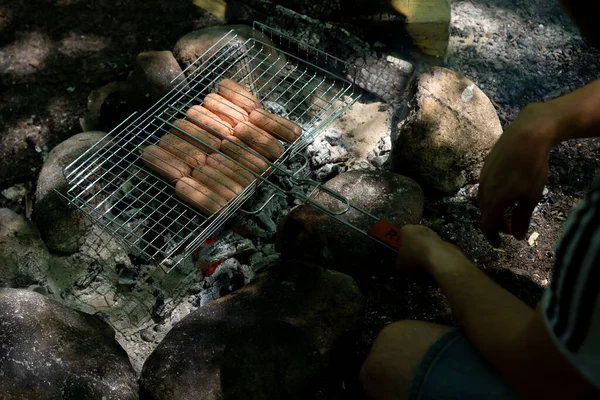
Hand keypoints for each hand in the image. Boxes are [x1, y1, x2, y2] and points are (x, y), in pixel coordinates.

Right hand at [396, 225, 464, 272]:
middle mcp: (419, 227)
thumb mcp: (400, 264)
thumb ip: (400, 263)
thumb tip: (401, 266)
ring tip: (423, 263)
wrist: (437, 257)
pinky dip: (434, 254)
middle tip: (411, 258)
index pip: (401, 235)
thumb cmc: (414, 257)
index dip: (400, 245)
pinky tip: (432, 263)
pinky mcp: (444, 240)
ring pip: (426, 241)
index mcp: (406, 229)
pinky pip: (435, 248)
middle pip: (414, 237)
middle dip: (413, 246)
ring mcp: (433, 233)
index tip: (401, 254)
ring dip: (424, 250)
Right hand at [479, 102, 558, 243]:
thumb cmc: (531, 169)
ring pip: (483, 200)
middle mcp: (482, 192)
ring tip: (509, 209)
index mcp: (493, 202)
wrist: (525, 136)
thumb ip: (522, 218)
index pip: (487, 226)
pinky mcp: (485, 167)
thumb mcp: (531, 197)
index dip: (492, 237)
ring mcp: (482, 178)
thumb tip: (517, 237)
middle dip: (496, 223)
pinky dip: (493, 196)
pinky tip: (506, 190)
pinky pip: (485, 188)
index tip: (500, 243)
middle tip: (510, 227)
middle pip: (484, 214)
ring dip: (494, 209)